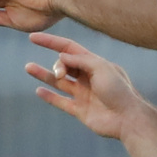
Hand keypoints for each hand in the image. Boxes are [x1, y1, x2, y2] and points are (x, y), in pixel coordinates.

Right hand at [24, 32, 153, 140]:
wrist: (128, 118)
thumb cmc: (119, 90)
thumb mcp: (101, 68)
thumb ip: (80, 60)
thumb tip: (61, 55)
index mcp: (94, 64)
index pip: (69, 48)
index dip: (51, 42)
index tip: (33, 38)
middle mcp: (87, 77)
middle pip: (64, 64)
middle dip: (58, 65)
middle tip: (60, 72)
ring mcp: (83, 94)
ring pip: (59, 82)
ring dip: (44, 74)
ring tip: (28, 67)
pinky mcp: (80, 110)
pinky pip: (61, 101)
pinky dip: (49, 96)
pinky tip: (38, 91)